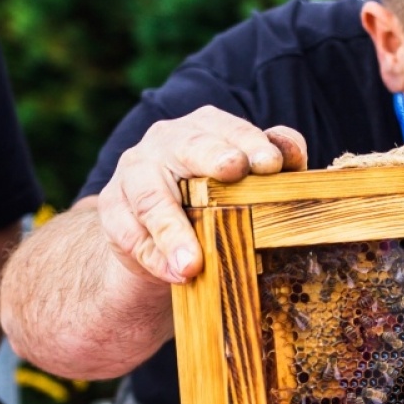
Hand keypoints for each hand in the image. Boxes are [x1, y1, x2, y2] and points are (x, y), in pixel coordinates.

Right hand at [99, 106, 306, 284]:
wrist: (165, 236)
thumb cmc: (220, 199)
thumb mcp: (250, 181)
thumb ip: (276, 162)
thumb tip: (290, 152)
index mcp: (206, 128)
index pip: (229, 128)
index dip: (250, 142)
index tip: (270, 162)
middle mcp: (167, 141)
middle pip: (188, 146)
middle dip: (212, 157)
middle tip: (233, 170)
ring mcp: (134, 172)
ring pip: (152, 197)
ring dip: (173, 231)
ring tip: (192, 263)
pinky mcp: (113, 208)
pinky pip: (129, 234)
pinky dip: (154, 258)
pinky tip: (174, 275)